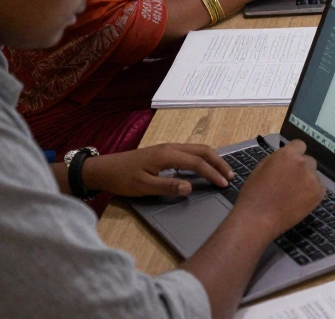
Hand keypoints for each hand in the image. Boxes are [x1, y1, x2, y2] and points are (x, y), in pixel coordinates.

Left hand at [81, 144, 232, 197]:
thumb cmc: (122, 179)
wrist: (103, 169)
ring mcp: (167, 148)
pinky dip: (202, 158)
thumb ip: (168, 186)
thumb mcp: (143, 186)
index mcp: (167, 155)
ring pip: (197, 149)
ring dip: (212, 159)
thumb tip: (190, 187)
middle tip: (231, 175)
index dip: (213, 173)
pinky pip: (190, 152)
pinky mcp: (164, 152)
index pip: (197, 163)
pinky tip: (204, 167)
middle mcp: (170, 148)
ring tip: (222, 172)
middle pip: (202, 151)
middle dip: (219, 162)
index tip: (225, 184)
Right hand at [232, 140, 326, 237]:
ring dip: (307, 180)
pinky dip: (312, 193)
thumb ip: (278, 159)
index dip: (295, 154)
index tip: (290, 164)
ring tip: (294, 194)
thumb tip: (287, 158)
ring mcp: (312, 178)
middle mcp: (303, 163)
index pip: (300, 145)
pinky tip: (300, 201)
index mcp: (287, 154)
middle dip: (301, 168)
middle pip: (308, 161)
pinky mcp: (318, 193)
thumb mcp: (262, 168)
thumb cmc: (254, 193)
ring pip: (314, 175)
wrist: (258, 218)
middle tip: (291, 181)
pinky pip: (319, 188)